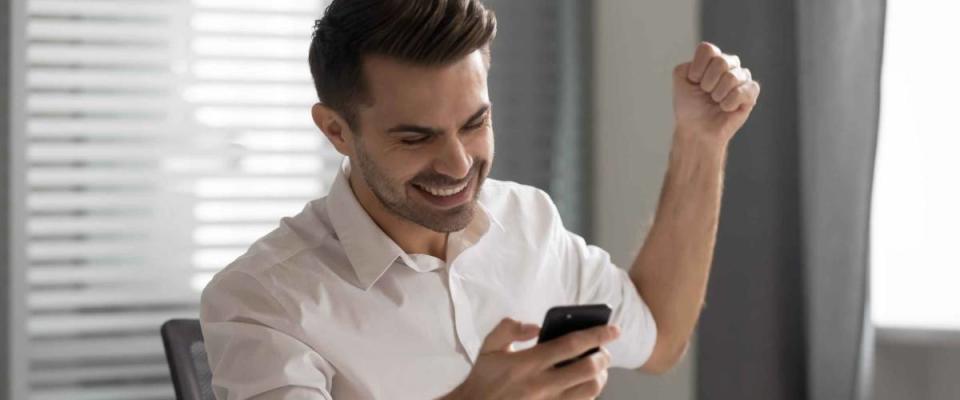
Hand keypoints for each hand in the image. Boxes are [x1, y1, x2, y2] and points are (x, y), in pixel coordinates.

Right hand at [441, 318, 620, 399]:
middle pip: (588, 369)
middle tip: (605, 350)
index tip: (613, 329)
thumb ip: (509, 329)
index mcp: (528, 363)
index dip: (596, 335)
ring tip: (597, 367)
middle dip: (604, 356)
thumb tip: (534, 326)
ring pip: (590, 390)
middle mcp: (542, 385)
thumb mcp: (489, 348)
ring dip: (600, 376)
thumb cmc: (484, 379)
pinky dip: (588, 393)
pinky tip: (584, 384)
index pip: (571, 345)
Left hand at [673, 42, 760, 144]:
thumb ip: (686, 66)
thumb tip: (707, 66)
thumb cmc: (689, 106)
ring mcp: (742, 77)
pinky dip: (729, 103)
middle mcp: (729, 64)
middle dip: (707, 83)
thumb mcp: (680, 82)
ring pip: (731, 77)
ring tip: (715, 102)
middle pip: (721, 62)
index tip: (693, 82)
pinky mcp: (751, 93)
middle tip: (705, 94)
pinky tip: (725, 108)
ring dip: (717, 95)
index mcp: (712, 58)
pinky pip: (743, 91)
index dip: (697, 69)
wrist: (697, 129)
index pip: (708, 50)